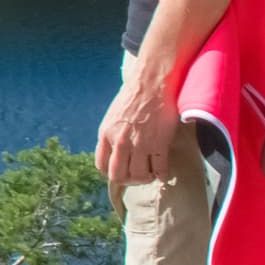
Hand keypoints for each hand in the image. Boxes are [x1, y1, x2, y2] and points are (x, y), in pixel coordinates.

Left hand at [97, 68, 179, 189]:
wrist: (152, 83)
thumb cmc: (133, 96)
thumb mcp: (112, 116)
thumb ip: (111, 134)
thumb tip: (114, 152)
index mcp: (106, 134)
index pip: (101, 166)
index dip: (111, 173)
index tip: (120, 172)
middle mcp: (120, 142)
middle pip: (118, 176)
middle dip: (127, 180)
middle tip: (136, 177)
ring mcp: (140, 144)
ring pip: (139, 175)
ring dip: (145, 179)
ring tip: (150, 174)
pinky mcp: (159, 144)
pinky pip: (159, 169)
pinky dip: (161, 175)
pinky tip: (162, 173)